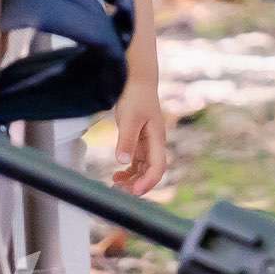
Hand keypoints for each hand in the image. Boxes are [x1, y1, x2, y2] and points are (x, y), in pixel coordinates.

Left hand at [103, 74, 172, 196]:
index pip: (158, 167)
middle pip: (152, 172)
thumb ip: (126, 140)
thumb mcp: (129, 118)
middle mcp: (155, 144)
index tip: (135, 191)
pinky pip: (137, 162)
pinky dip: (128, 171)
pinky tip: (117, 175)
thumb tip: (122, 162)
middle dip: (139, 185)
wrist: (137, 81)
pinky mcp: (139, 141)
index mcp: (157, 139)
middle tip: (121, 192)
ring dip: (133, 180)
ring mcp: (147, 143)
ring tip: (116, 186)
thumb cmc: (136, 97)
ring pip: (144, 169)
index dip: (148, 182)